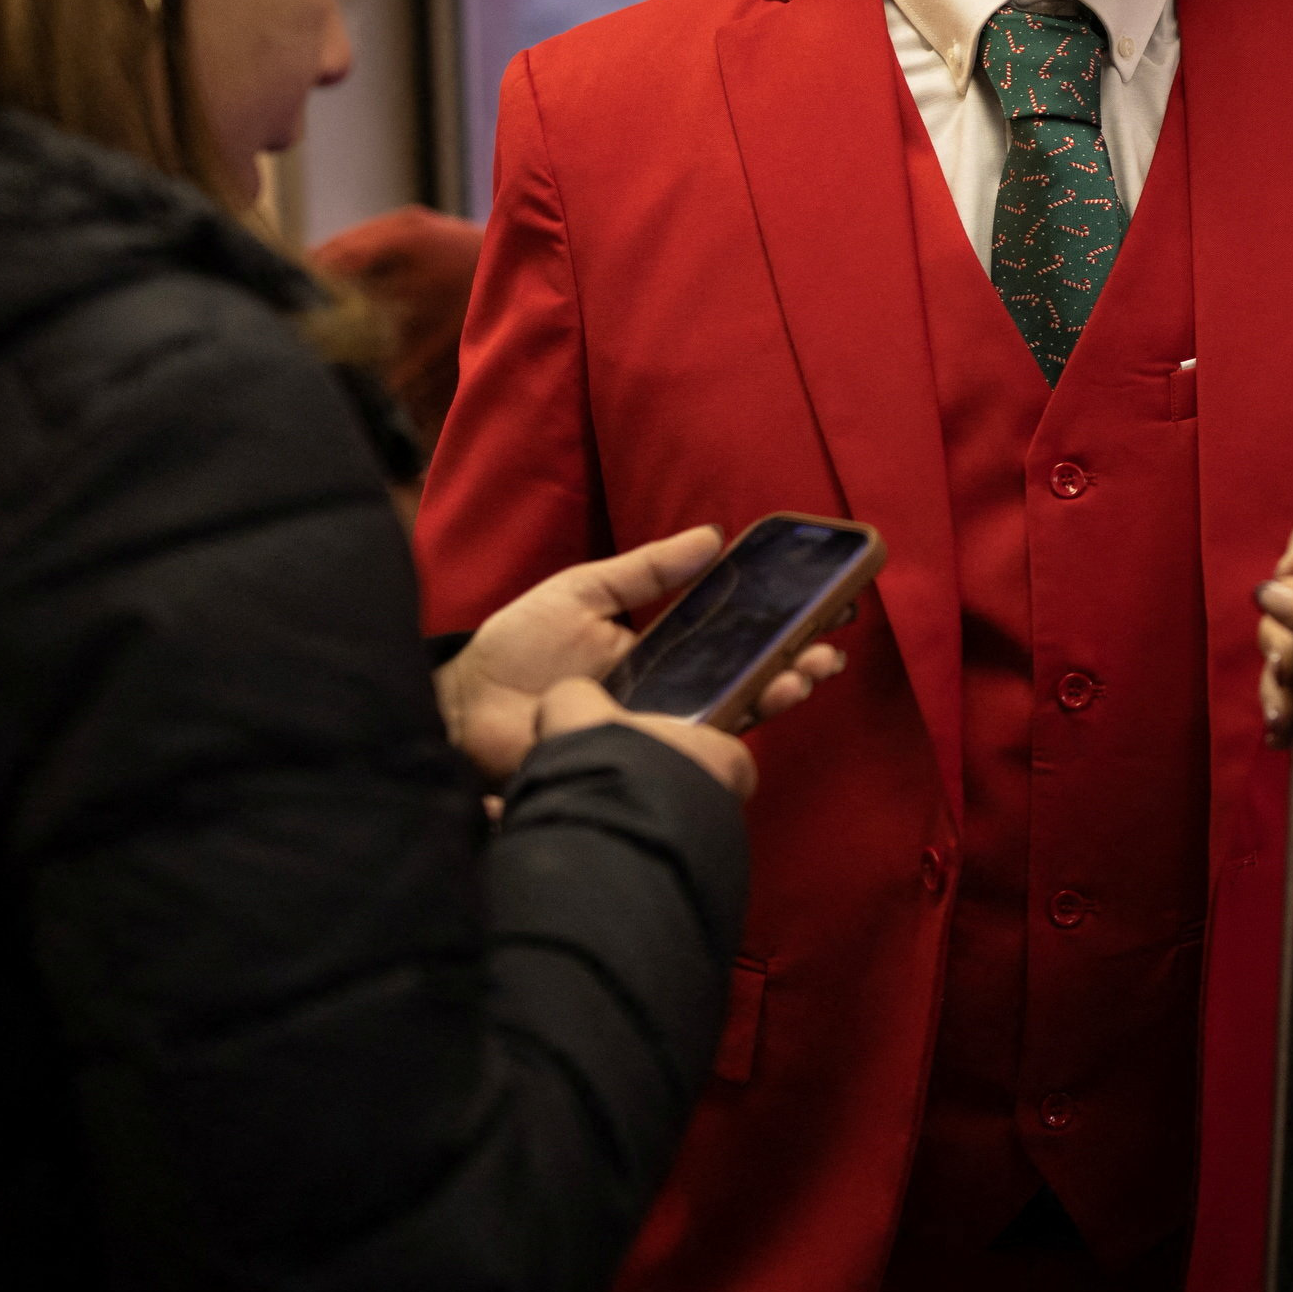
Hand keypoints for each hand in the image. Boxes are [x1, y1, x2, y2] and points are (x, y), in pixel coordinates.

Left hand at [439, 529, 853, 781]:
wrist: (464, 704)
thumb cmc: (517, 644)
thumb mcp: (585, 590)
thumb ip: (648, 569)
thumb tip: (714, 535)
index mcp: (662, 649)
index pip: (736, 638)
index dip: (781, 626)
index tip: (824, 607)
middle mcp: (670, 691)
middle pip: (750, 680)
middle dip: (797, 664)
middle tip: (827, 648)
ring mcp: (659, 727)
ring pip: (735, 714)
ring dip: (778, 693)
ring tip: (805, 673)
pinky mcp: (642, 755)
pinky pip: (694, 746)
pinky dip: (732, 729)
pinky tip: (759, 707)